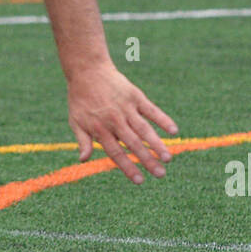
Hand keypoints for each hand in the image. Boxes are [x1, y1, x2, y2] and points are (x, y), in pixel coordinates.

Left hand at [67, 62, 177, 183]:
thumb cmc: (80, 98)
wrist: (87, 70)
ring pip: (144, 129)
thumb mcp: (76, 121)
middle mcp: (115, 120)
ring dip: (157, 144)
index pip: (116, 153)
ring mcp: (126, 108)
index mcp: (100, 129)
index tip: (140, 181)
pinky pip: (151, 110)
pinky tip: (174, 130)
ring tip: (168, 158)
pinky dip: (162, 119)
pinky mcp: (135, 96)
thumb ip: (82, 141)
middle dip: (147, 160)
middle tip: (160, 174)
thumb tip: (83, 160)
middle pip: (133, 144)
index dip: (128, 167)